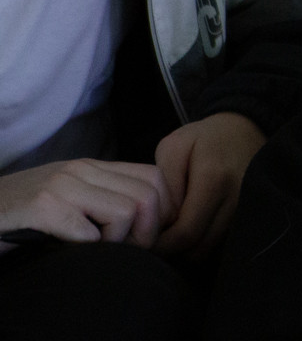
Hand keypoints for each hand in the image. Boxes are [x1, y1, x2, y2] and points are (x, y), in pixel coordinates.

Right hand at [0, 158, 176, 248]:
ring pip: (126, 211)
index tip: (146, 236)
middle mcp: (80, 171)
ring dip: (119, 242)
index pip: (154, 177)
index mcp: (91, 167)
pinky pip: (90, 233)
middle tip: (128, 251)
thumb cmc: (20, 214)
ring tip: (99, 252)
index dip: (162, 211)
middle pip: (148, 195)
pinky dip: (90, 250)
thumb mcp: (68, 197)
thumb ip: (102, 199)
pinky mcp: (42, 208)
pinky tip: (72, 252)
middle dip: (147, 232)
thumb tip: (149, 221)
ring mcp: (61, 187)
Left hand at [152, 112, 264, 258]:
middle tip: (152, 239)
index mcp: (214, 181)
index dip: (160, 244)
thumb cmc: (204, 138)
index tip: (141, 239)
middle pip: (198, 250)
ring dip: (185, 250)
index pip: (185, 233)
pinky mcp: (247, 218)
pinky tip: (188, 231)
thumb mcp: (173, 148)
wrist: (245, 130)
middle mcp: (235, 201)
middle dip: (171, 251)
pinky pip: (219, 245)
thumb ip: (164, 186)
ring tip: (169, 233)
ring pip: (208, 251)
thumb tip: (159, 222)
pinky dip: (200, 244)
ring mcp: (244, 212)